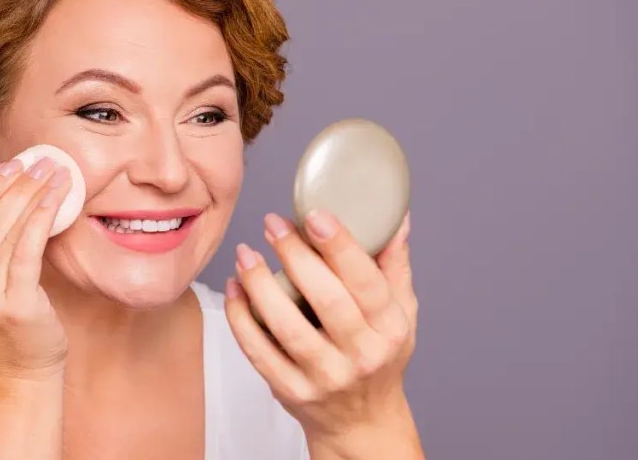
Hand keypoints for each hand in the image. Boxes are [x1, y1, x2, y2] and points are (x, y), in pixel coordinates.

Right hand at [0, 157, 71, 396]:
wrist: (14, 380)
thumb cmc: (0, 330)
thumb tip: (10, 195)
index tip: (10, 166)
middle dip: (16, 184)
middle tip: (41, 161)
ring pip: (8, 232)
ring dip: (33, 195)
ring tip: (54, 173)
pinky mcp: (13, 306)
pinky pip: (28, 250)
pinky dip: (42, 218)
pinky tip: (56, 198)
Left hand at [224, 209, 420, 455]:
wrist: (362, 423)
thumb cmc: (379, 356)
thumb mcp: (402, 313)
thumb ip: (394, 264)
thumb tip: (395, 216)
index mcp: (390, 328)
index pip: (366, 281)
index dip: (339, 245)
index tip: (313, 215)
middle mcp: (361, 354)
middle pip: (327, 300)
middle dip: (295, 256)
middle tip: (273, 224)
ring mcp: (326, 376)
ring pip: (288, 326)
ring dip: (261, 285)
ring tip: (246, 254)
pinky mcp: (292, 391)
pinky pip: (259, 352)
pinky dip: (241, 319)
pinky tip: (234, 289)